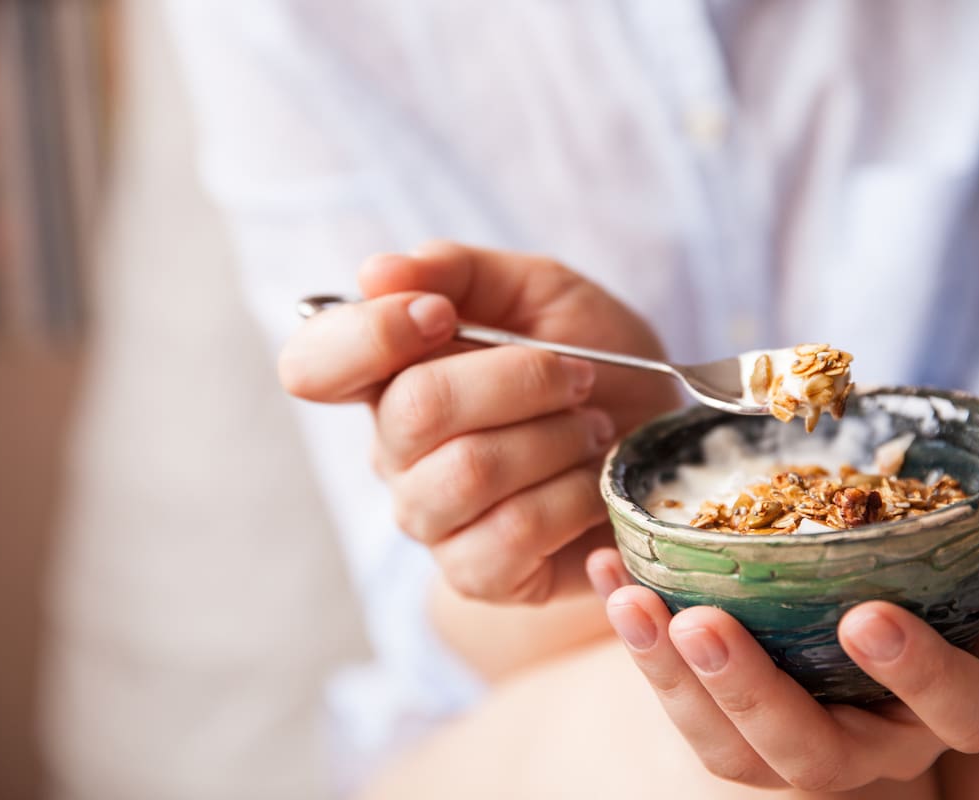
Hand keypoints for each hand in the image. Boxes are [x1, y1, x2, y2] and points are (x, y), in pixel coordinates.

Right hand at [280, 242, 680, 602]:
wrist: (665, 450)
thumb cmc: (599, 364)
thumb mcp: (541, 292)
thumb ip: (458, 272)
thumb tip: (376, 273)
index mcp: (391, 375)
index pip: (313, 364)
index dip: (369, 335)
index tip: (440, 314)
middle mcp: (395, 451)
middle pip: (415, 408)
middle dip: (518, 378)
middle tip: (579, 377)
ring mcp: (431, 519)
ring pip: (466, 471)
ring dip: (552, 437)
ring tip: (592, 428)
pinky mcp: (477, 573)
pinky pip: (511, 532)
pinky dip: (570, 497)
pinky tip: (591, 484)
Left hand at [586, 456, 978, 790]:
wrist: (890, 615)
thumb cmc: (950, 580)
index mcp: (962, 701)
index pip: (963, 713)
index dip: (921, 674)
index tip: (866, 615)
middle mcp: (878, 742)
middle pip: (818, 755)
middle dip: (757, 694)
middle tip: (702, 622)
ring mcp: (796, 743)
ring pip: (731, 750)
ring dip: (671, 679)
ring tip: (632, 600)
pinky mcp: (732, 727)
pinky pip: (680, 706)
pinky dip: (638, 645)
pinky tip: (611, 572)